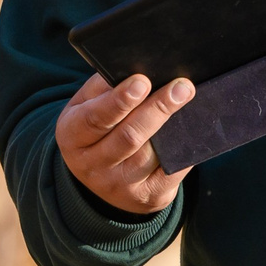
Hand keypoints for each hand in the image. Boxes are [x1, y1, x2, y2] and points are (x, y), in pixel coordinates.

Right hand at [55, 73, 195, 214]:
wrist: (101, 175)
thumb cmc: (97, 128)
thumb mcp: (87, 105)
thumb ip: (105, 87)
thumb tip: (138, 68)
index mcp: (72, 136)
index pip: (95, 118)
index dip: (119, 100)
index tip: (142, 81)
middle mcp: (91, 165)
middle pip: (128, 137)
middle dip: (157, 109)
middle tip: (181, 87)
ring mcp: (118, 186)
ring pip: (149, 155)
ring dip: (173, 127)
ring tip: (188, 101)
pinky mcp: (145, 197)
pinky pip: (169, 172)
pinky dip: (183, 151)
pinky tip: (193, 131)